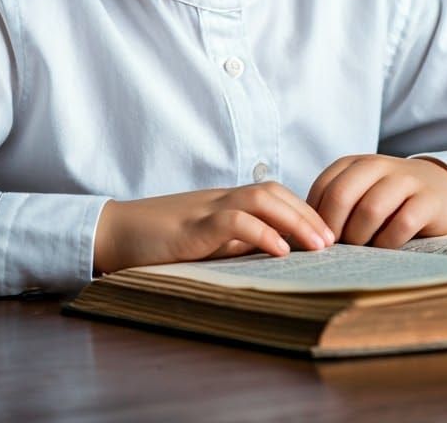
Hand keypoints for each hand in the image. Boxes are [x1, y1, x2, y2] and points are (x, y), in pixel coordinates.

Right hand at [93, 183, 335, 274]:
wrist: (114, 232)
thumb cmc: (157, 240)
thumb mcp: (205, 242)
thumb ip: (234, 243)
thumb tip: (273, 254)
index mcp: (225, 202)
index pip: (274, 194)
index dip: (303, 210)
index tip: (326, 236)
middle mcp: (220, 198)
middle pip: (275, 192)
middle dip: (308, 214)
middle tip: (332, 242)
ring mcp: (206, 208)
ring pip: (261, 199)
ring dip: (294, 220)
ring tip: (317, 245)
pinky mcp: (192, 226)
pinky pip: (233, 221)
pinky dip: (261, 233)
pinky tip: (280, 251)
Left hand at [307, 155, 446, 247]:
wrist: (439, 188)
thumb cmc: (387, 199)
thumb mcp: (359, 193)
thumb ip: (333, 207)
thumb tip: (299, 237)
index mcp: (353, 164)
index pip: (322, 188)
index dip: (315, 218)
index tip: (316, 240)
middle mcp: (376, 165)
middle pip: (341, 196)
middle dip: (334, 228)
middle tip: (337, 249)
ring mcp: (404, 180)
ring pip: (370, 210)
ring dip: (361, 237)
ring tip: (362, 248)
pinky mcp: (428, 200)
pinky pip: (402, 224)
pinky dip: (389, 242)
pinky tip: (386, 247)